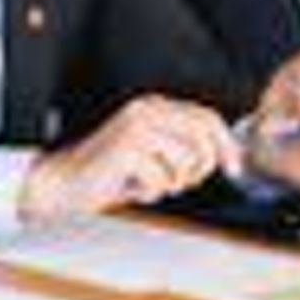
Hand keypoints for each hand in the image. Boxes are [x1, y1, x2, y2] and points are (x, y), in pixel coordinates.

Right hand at [19, 95, 236, 221]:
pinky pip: (162, 179)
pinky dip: (150, 192)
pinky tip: (130, 187)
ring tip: (146, 183)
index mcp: (155, 106)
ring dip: (171, 183)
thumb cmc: (110, 174)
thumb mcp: (154, 154)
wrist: (64, 183)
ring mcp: (137, 127)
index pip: (207, 118)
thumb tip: (225, 156)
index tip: (235, 170)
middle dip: (200, 169)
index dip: (227, 146)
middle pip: (203, 139)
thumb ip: (184, 147)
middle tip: (177, 183)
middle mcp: (148, 110)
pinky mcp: (128, 148)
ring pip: (186, 162)